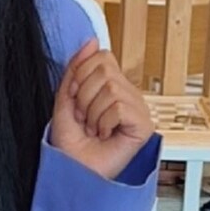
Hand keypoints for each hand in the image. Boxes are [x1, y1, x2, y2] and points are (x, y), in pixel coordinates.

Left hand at [50, 38, 153, 179]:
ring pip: (112, 88)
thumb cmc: (70, 142)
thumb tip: (92, 40)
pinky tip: (105, 135)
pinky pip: (120, 107)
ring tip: (94, 129)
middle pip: (105, 69)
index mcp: (112, 86)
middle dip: (84, 95)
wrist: (72, 170)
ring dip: (92, 112)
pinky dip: (104, 122)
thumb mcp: (66, 98)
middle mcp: (128, 94)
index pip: (102, 57)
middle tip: (84, 118)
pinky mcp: (144, 126)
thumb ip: (76, 69)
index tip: (75, 99)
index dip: (81, 75)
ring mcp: (138, 109)